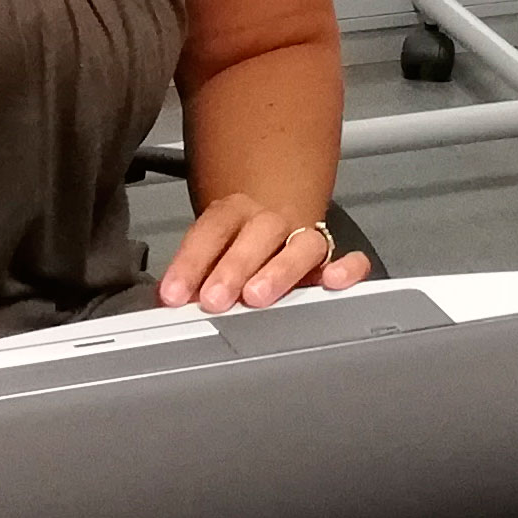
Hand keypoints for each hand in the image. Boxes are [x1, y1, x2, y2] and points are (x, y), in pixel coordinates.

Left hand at [159, 193, 370, 310]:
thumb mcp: (208, 255)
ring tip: (258, 296)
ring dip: (279, 270)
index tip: (172, 294)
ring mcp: (304, 237)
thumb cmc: (234, 247)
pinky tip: (332, 283)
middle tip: (215, 299)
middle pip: (257, 233)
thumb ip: (192, 276)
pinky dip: (346, 268)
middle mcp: (271, 221)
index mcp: (234, 214)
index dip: (190, 261)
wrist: (271, 219)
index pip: (211, 230)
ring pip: (301, 244)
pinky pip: (348, 257)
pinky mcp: (332, 260)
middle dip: (234, 266)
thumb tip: (169, 303)